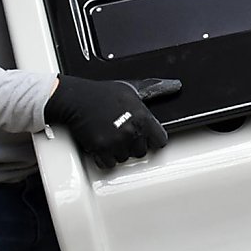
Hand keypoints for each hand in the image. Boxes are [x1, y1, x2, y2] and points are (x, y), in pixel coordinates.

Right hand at [43, 76, 168, 168]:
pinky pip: (109, 164)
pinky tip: (101, 144)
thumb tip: (174, 86)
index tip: (146, 137)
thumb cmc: (102, 94)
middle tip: (121, 133)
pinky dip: (104, 158)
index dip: (152, 140)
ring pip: (124, 158)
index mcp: (143, 118)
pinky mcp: (101, 149)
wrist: (76, 99)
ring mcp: (116, 141)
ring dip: (117, 152)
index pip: (160, 141)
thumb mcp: (132, 89)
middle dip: (132, 145)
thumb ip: (154, 91)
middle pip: (141, 152)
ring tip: (110, 136)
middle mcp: (132, 131)